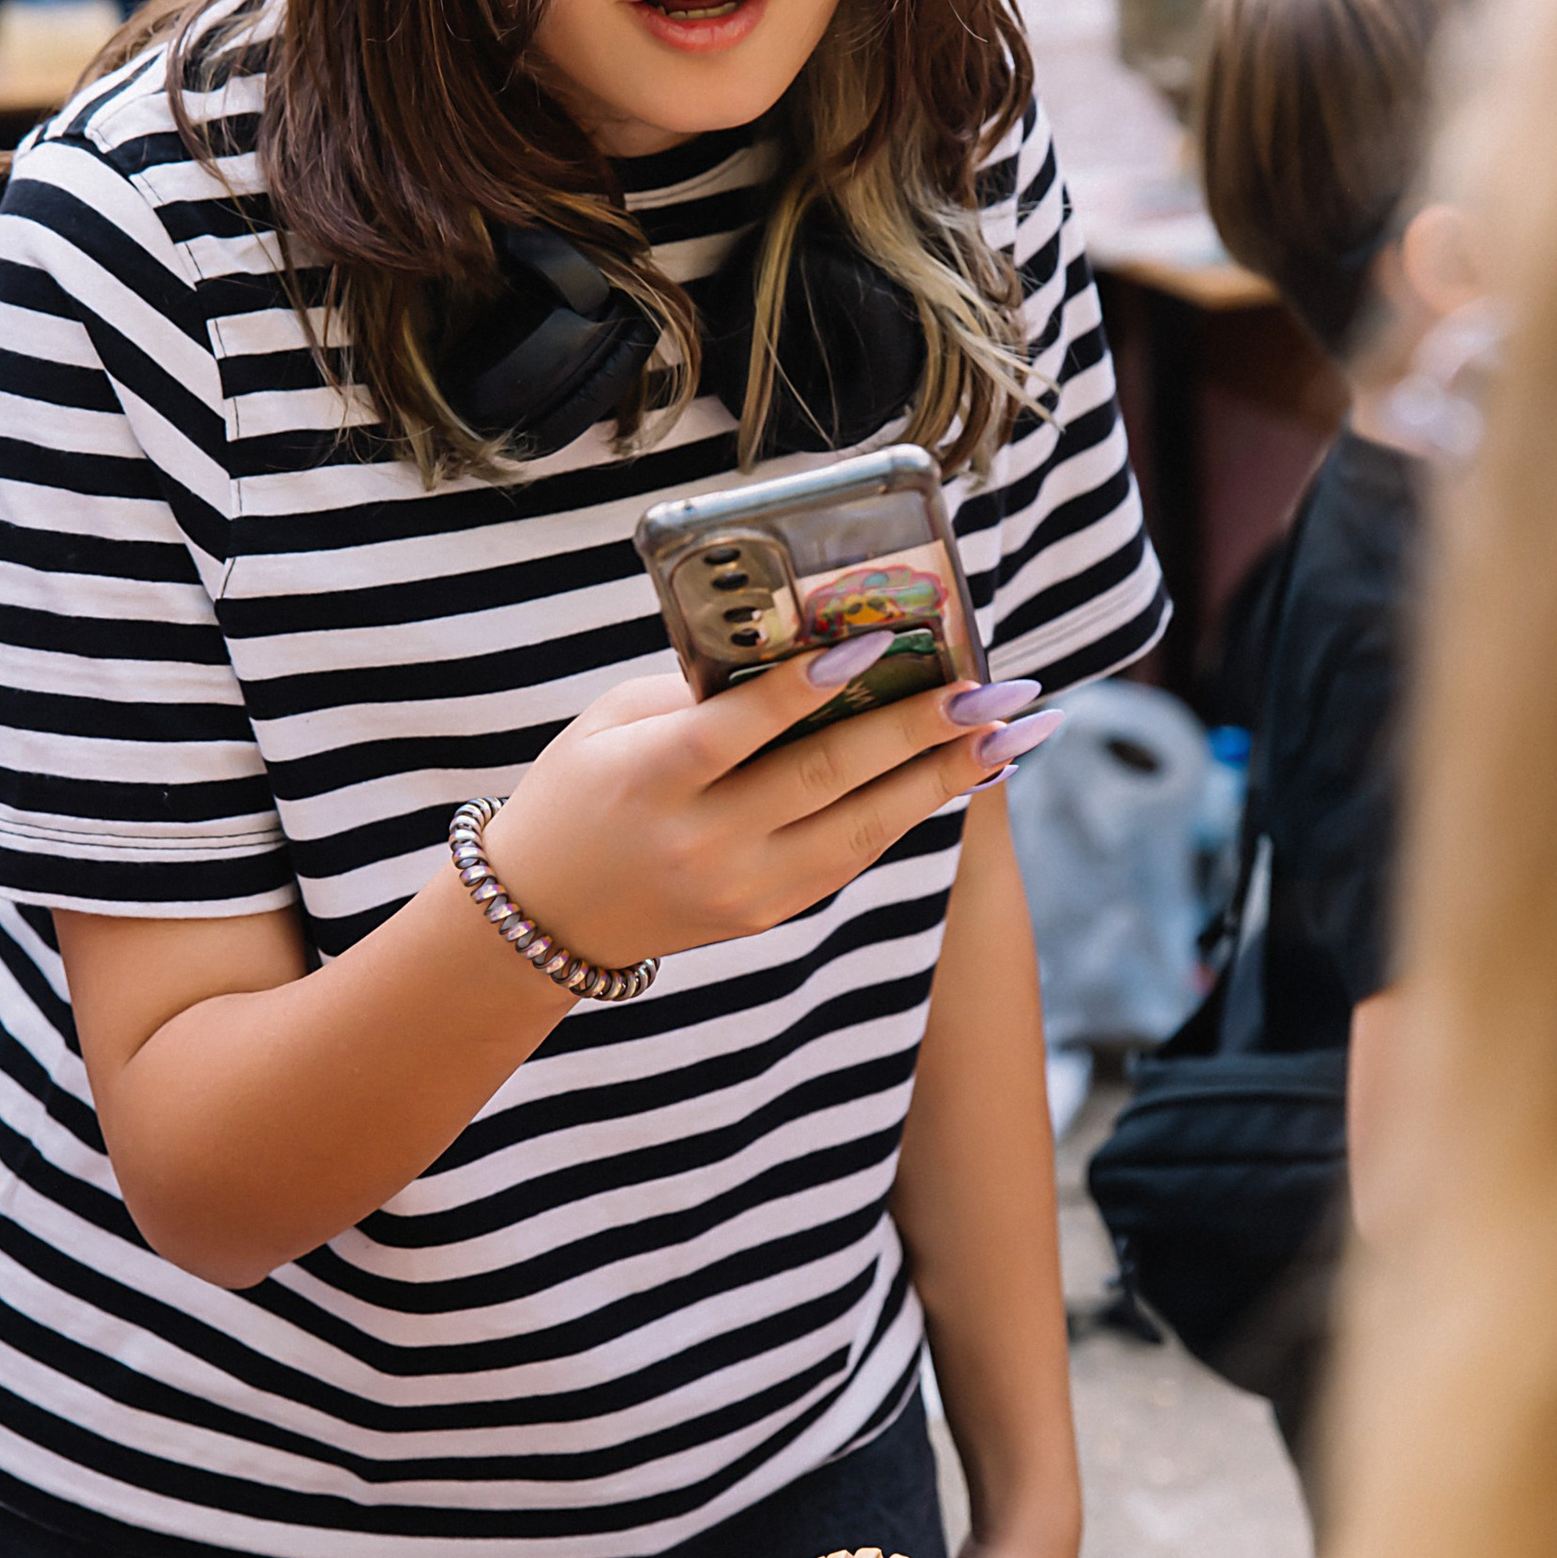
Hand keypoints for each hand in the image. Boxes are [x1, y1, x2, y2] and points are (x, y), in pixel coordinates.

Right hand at [482, 643, 1056, 972]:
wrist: (544, 916)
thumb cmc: (580, 791)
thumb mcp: (610, 724)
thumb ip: (698, 695)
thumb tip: (810, 655)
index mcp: (649, 781)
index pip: (738, 731)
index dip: (806, 687)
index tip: (876, 641)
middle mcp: (700, 841)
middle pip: (821, 779)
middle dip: (915, 731)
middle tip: (991, 690)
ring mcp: (741, 887)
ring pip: (859, 828)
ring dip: (943, 777)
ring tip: (1012, 732)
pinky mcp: (768, 913)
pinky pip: (852, 855)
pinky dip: (912, 810)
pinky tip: (964, 771)